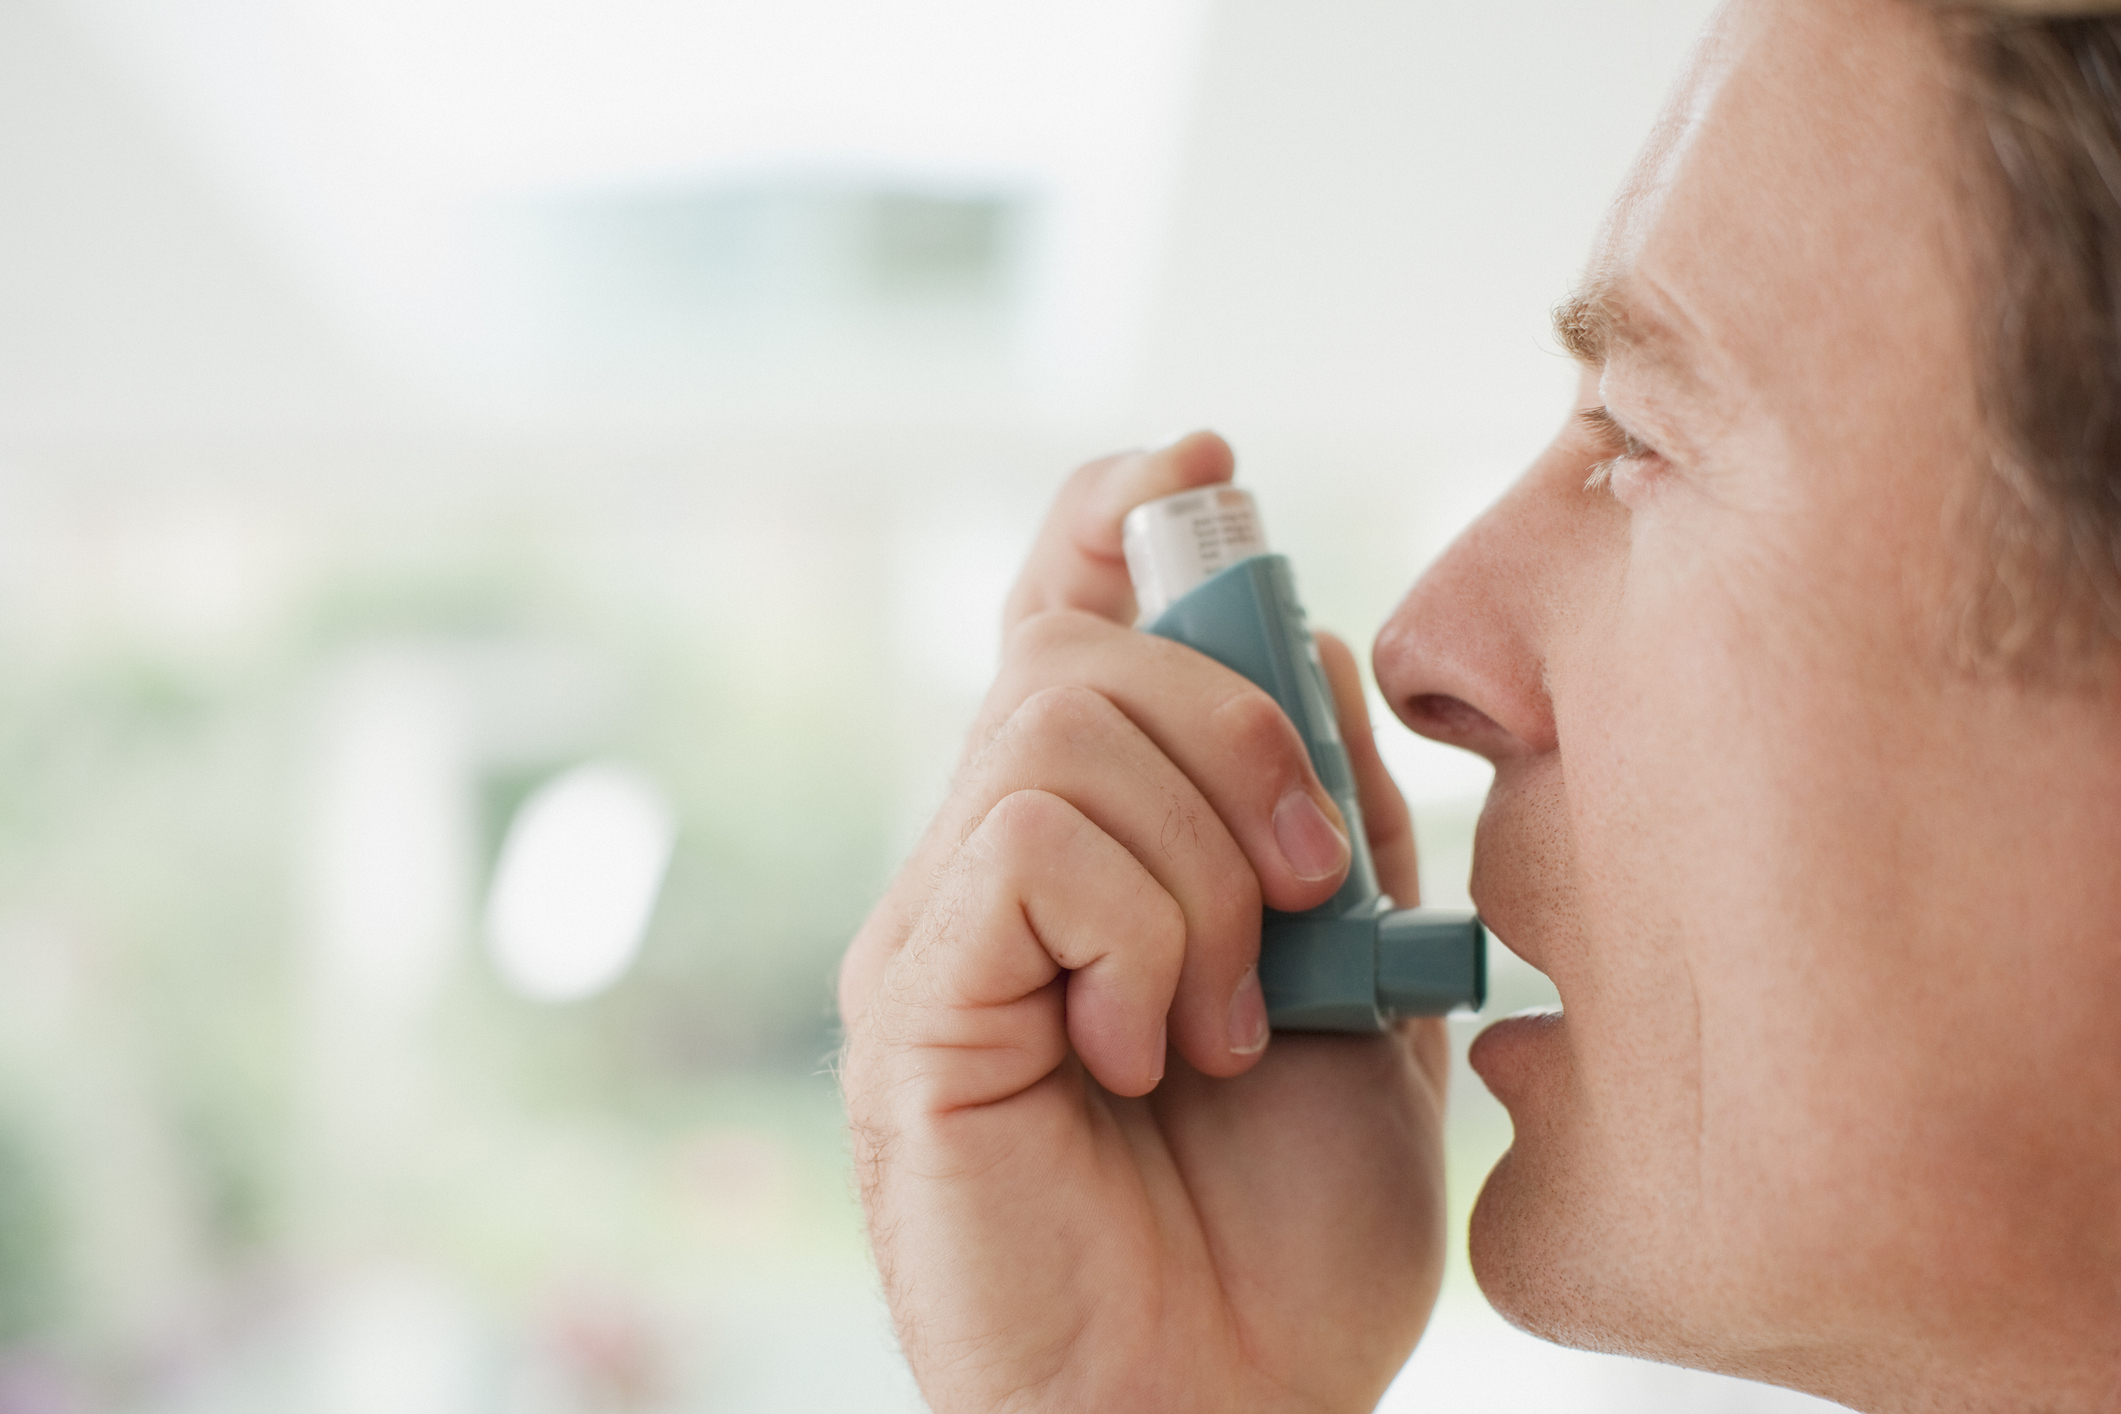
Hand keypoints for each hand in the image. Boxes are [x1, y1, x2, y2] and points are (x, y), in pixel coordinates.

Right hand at [838, 433, 1447, 1412]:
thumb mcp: (1360, 986)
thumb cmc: (1284, 1226)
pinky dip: (1141, 932)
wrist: (1227, 1411)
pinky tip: (1149, 1052)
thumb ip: (1329, 818)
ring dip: (1204, 863)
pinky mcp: (912, 999)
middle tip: (1310, 895)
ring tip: (1228, 1022)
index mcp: (1091, 845)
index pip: (1061, 614)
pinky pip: (1032, 844)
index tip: (1205, 463)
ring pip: (1060, 724)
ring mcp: (938, 925)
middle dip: (1240, 728)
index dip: (1117, 514)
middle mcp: (989, 860)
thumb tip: (1308, 635)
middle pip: (1081, 643)